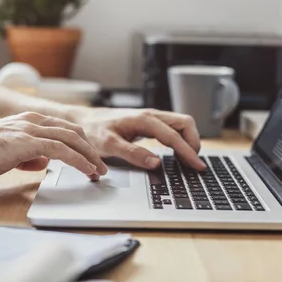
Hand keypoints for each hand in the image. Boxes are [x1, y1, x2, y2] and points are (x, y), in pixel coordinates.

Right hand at [0, 112, 107, 182]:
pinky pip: (62, 150)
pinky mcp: (27, 142)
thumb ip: (27, 154)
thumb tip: (43, 161)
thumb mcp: (7, 152)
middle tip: (100, 165)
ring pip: (72, 139)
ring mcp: (30, 129)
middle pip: (73, 131)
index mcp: (27, 120)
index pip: (63, 127)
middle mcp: (31, 120)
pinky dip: (79, 160)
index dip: (80, 142)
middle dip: (90, 149)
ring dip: (89, 156)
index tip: (90, 156)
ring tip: (98, 171)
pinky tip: (86, 169)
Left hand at [71, 108, 205, 170]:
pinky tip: (177, 154)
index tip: (198, 166)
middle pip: (185, 123)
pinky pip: (173, 128)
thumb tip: (155, 162)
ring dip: (189, 140)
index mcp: (144, 120)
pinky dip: (181, 140)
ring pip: (181, 124)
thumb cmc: (94, 131)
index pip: (174, 136)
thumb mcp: (109, 145)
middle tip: (195, 164)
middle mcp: (151, 115)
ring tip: (189, 161)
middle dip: (194, 143)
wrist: (83, 120)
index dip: (188, 152)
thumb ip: (132, 153)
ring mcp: (151, 118)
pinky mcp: (149, 123)